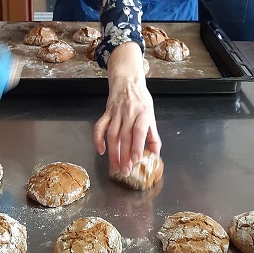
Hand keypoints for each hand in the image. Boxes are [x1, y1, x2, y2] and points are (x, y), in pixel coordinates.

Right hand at [93, 42, 161, 175]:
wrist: (127, 80)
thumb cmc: (141, 99)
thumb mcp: (151, 115)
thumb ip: (153, 136)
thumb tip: (155, 155)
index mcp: (143, 113)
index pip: (139, 131)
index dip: (137, 146)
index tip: (136, 160)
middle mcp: (129, 112)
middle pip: (124, 136)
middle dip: (124, 156)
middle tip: (125, 172)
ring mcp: (116, 112)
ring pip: (112, 135)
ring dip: (113, 153)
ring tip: (115, 167)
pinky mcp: (106, 112)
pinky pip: (100, 126)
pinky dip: (98, 139)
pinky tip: (101, 151)